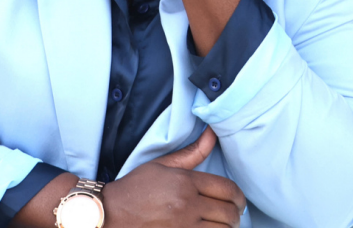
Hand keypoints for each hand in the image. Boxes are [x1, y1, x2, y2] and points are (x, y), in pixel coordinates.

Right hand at [102, 126, 245, 227]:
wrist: (114, 212)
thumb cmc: (137, 187)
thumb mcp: (162, 164)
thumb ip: (192, 152)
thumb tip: (212, 134)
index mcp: (185, 182)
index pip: (227, 189)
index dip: (238, 196)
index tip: (237, 200)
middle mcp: (188, 205)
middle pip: (229, 213)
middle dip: (235, 213)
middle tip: (232, 213)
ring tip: (221, 224)